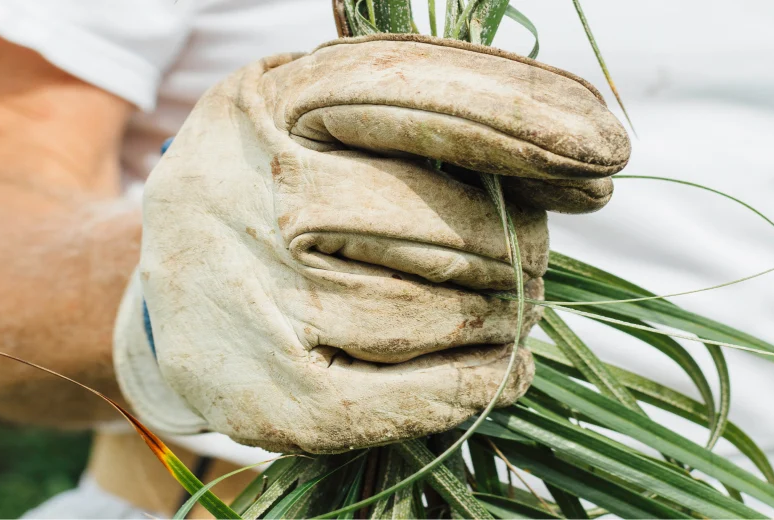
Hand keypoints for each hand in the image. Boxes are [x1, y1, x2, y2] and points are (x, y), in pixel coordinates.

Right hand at [114, 34, 628, 452]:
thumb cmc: (270, 197)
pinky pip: (407, 396)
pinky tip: (503, 371)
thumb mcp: (313, 121)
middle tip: (532, 254)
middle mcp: (256, 193)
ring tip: (505, 308)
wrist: (168, 298)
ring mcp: (257, 298)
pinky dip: (473, 385)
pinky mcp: (273, 394)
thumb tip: (571, 158)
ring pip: (433, 312)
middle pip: (440, 222)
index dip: (522, 118)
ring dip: (498, 315)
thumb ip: (417, 116)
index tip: (605, 152)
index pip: (413, 93)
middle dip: (516, 243)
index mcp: (271, 103)